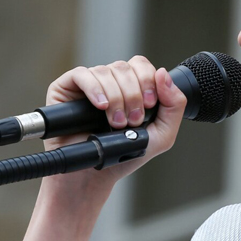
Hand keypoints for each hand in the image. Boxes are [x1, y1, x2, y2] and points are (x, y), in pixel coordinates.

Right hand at [43, 56, 187, 187]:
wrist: (93, 175)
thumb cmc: (123, 156)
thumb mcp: (162, 135)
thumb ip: (174, 105)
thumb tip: (163, 74)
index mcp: (131, 87)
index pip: (141, 65)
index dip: (147, 80)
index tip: (149, 105)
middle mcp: (110, 82)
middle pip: (125, 67)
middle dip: (133, 95)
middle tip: (132, 120)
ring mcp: (88, 84)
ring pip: (106, 71)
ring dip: (116, 98)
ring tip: (116, 123)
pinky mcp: (66, 88)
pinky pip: (81, 74)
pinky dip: (95, 89)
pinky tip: (101, 105)